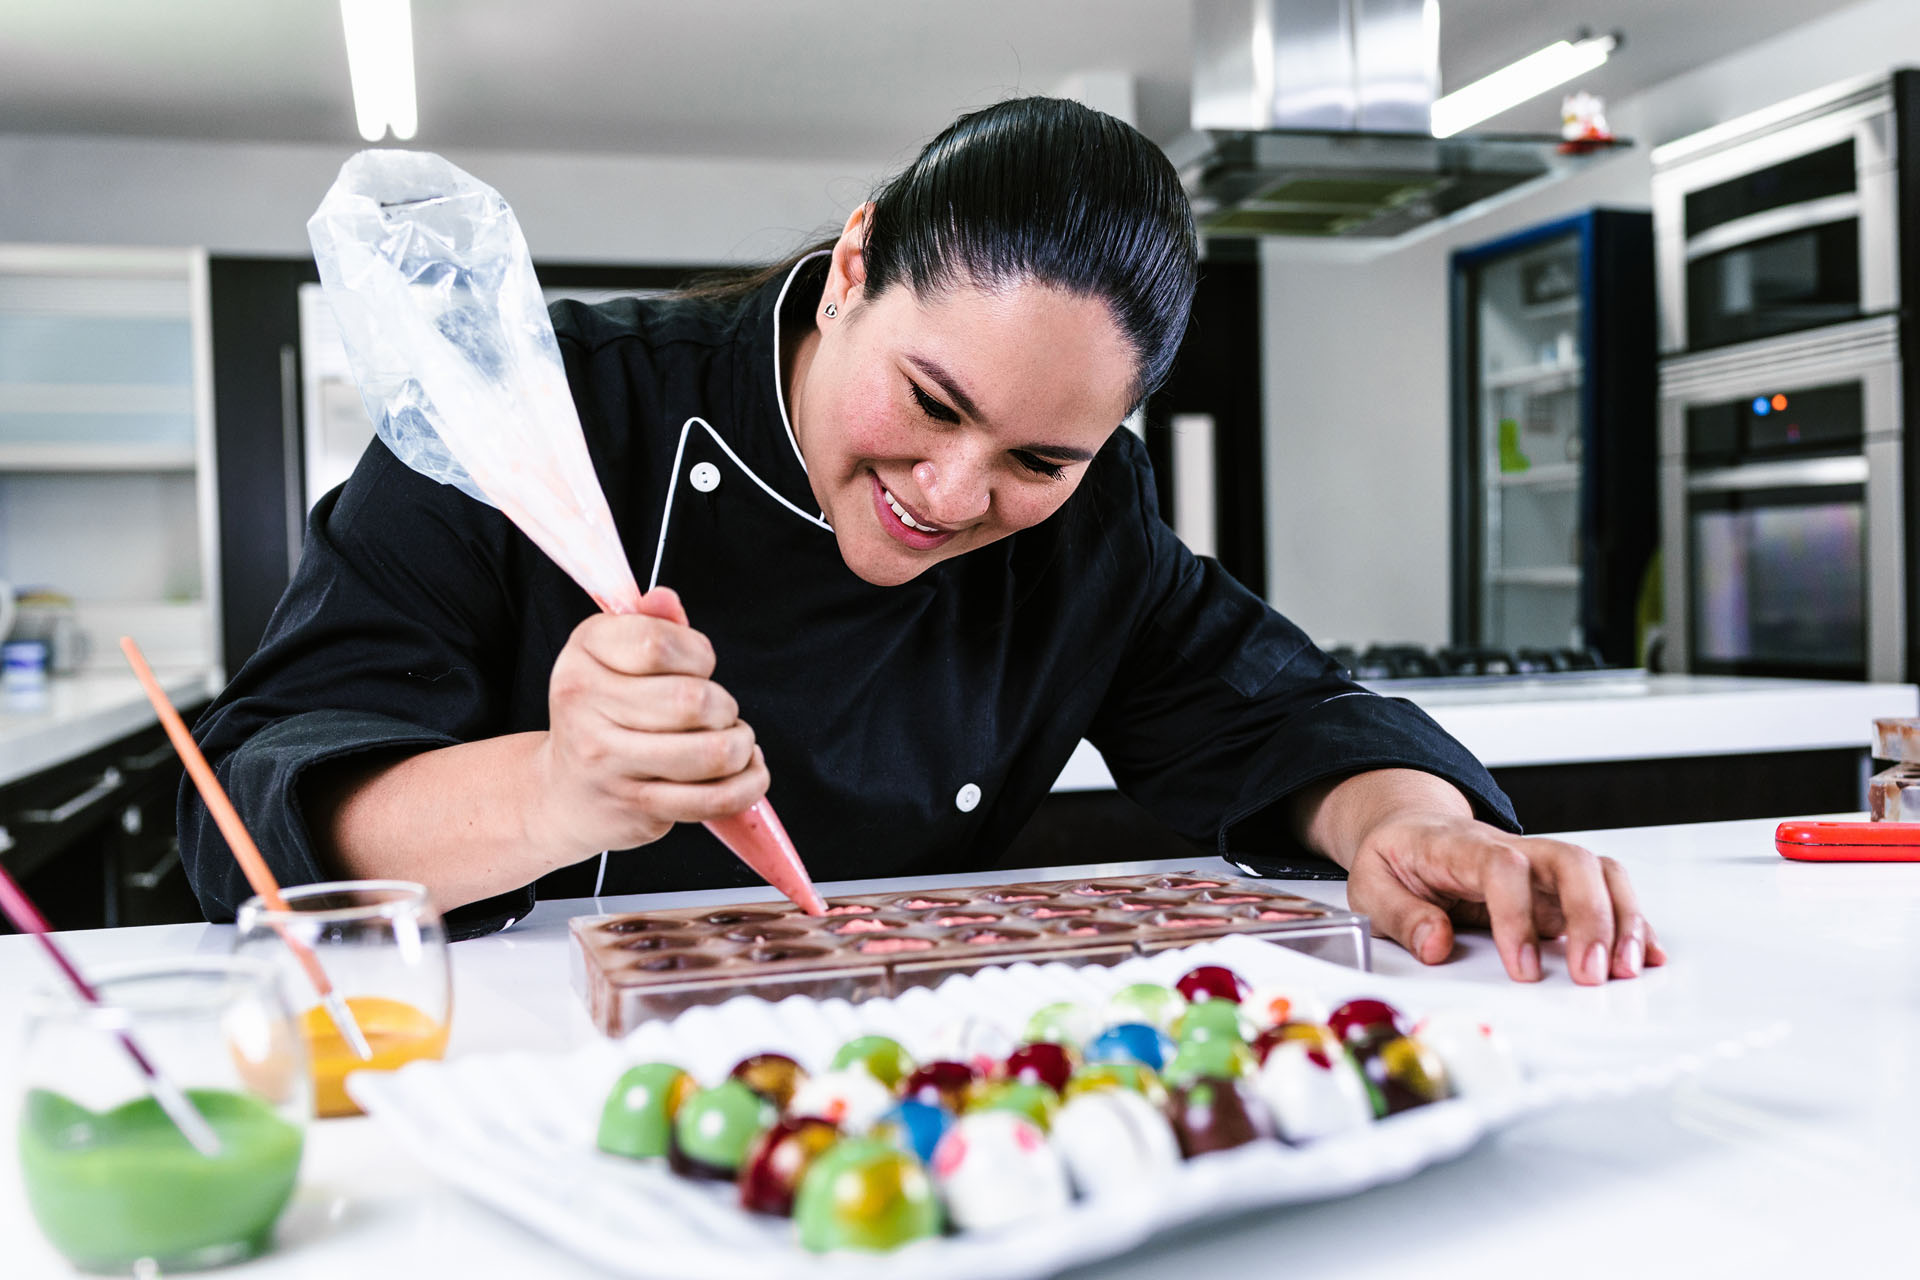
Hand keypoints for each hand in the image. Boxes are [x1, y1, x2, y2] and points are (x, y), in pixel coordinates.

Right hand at [529, 588, 767, 859]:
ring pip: (711, 752)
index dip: (698, 654)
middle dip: (724, 706)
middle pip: (693, 701)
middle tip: (718, 712)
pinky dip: (747, 785)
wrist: (565, 792)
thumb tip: (664, 598)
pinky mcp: (636, 806)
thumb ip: (650, 624)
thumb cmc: (603, 714)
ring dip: (740, 746)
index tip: (700, 666)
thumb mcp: (613, 657)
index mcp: (584, 654)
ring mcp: (609, 762)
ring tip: (733, 742)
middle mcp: (586, 707)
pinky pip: (713, 799)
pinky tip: (745, 772)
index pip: (657, 643)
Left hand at [1345, 812, 1668, 983]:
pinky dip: (1632, 921)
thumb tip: (1437, 945)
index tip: (1522, 969)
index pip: (1502, 868)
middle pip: (1568, 861)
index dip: (1518, 917)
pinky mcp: (1556, 887)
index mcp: (1459, 846)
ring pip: (1598, 872)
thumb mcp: (1370, 883)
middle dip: (1590, 917)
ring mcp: (1540, 866)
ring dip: (1621, 919)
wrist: (1409, 829)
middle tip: (1591, 973)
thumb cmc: (1396, 858)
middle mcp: (1511, 849)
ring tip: (1626, 969)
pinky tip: (1645, 954)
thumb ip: (1401, 915)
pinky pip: (1606, 892)